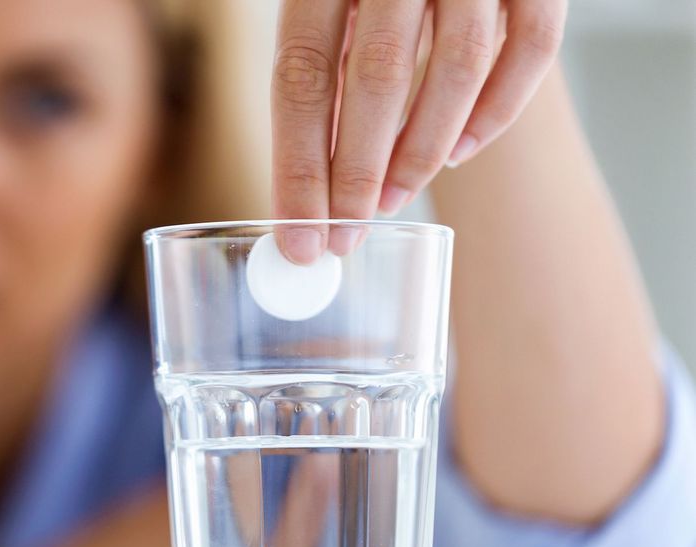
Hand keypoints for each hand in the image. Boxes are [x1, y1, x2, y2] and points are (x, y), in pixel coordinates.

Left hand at [272, 0, 567, 262]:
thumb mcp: (328, 3)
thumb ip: (320, 70)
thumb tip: (306, 181)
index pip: (301, 77)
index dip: (299, 167)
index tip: (301, 239)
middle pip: (374, 78)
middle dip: (357, 174)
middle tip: (347, 237)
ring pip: (455, 66)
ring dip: (422, 150)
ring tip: (392, 200)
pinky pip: (530, 46)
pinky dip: (497, 110)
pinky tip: (460, 152)